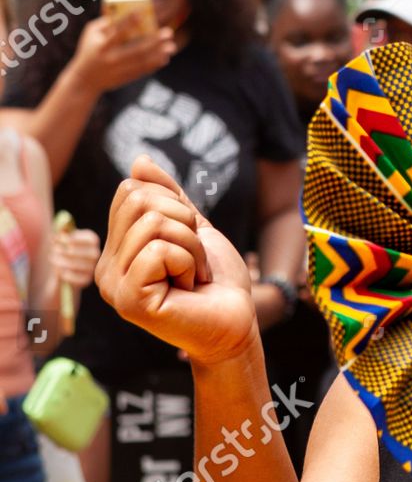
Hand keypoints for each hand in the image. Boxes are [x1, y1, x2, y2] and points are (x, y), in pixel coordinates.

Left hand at [51, 228, 100, 289]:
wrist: (59, 270)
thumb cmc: (60, 250)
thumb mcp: (60, 239)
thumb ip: (61, 231)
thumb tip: (61, 225)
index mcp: (92, 242)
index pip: (92, 240)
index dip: (76, 239)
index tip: (59, 238)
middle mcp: (96, 255)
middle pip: (88, 253)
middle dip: (68, 250)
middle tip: (53, 249)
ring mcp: (92, 268)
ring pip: (81, 266)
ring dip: (63, 261)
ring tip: (52, 258)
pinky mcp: (86, 280)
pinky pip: (77, 278)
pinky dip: (65, 274)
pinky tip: (57, 270)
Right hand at [69, 17, 175, 94]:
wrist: (84, 79)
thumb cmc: (89, 49)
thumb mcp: (90, 34)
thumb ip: (105, 22)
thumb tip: (123, 9)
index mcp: (101, 45)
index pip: (117, 32)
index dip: (128, 21)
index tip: (142, 12)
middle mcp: (110, 58)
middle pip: (135, 49)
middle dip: (153, 41)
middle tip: (168, 32)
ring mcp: (118, 70)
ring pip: (141, 62)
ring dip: (158, 54)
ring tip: (171, 46)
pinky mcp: (124, 78)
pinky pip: (142, 71)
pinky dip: (154, 64)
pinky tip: (165, 58)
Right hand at [95, 155, 256, 366]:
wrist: (237, 320)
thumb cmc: (216, 279)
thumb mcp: (193, 227)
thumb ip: (167, 196)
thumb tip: (139, 161)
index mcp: (116, 250)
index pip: (132, 190)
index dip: (175, 206)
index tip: (188, 241)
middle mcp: (105, 268)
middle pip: (139, 201)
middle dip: (185, 223)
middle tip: (194, 259)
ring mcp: (113, 286)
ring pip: (153, 223)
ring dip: (192, 246)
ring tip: (193, 275)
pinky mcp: (129, 301)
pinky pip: (159, 250)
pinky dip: (189, 262)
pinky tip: (190, 288)